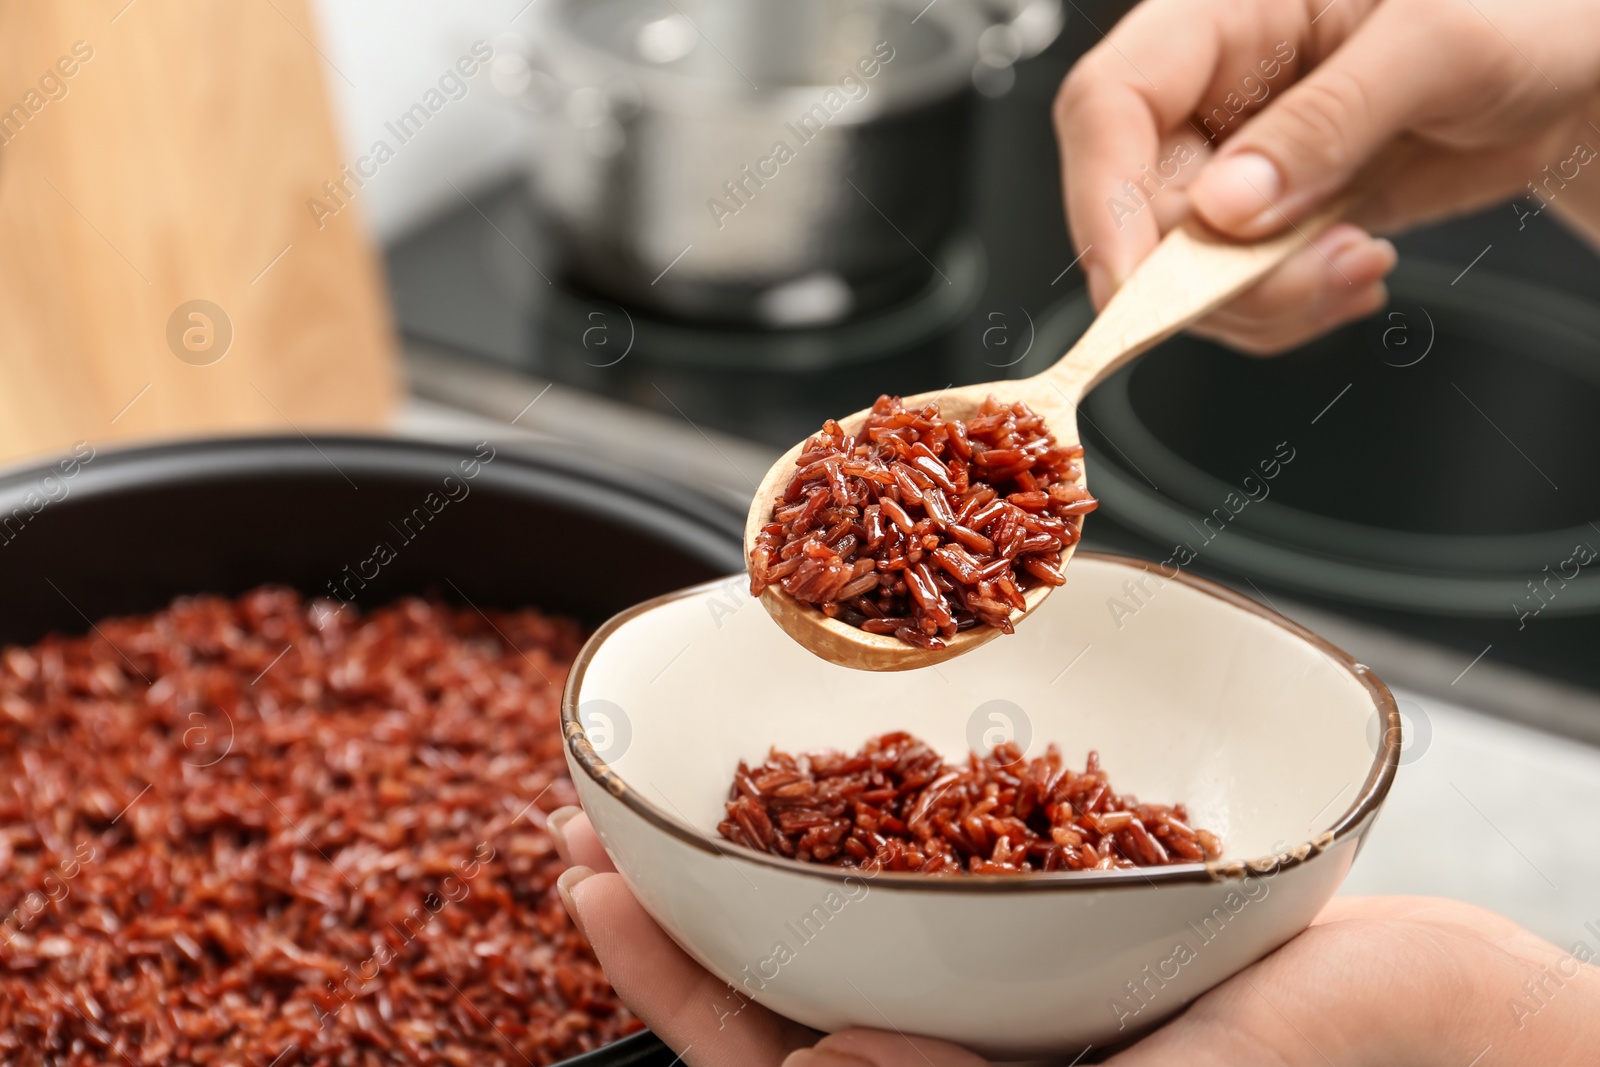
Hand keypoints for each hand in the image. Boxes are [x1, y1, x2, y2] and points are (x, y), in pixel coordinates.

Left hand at [549, 806, 1599, 1064]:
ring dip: (761, 854)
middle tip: (586, 828)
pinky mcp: (1077, 918)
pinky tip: (837, 762)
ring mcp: (1025, 983)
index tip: (591, 892)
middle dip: (684, 912)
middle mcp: (987, 1043)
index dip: (673, 991)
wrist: (1471, 1020)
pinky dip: (879, 814)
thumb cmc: (1361, 1060)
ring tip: (673, 785)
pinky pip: (949, 869)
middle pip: (792, 992)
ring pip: (857, 925)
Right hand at [1054, 0, 1599, 352]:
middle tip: (1309, 279)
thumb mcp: (1438, 44)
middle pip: (1139, 206)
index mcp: (1225, 14)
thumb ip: (1326, 123)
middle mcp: (1215, 89)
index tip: (1137, 285)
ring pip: (1181, 267)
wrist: (1582, 62)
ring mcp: (1241, 159)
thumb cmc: (1530, 3)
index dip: (1102, 199)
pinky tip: (1354, 276)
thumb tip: (1226, 207)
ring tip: (1357, 270)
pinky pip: (1238, 289)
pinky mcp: (1276, 216)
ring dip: (1260, 302)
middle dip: (1209, 274)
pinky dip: (1288, 310)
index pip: (1109, 104)